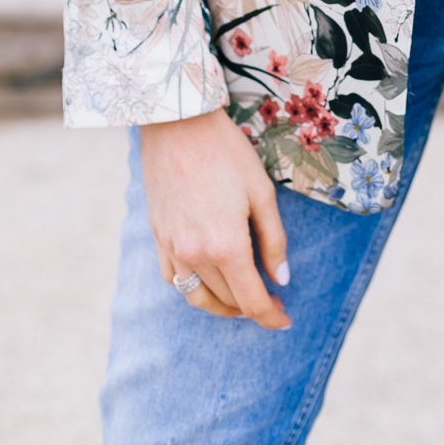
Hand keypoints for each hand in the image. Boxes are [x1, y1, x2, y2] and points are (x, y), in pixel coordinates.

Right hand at [140, 107, 291, 329]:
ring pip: (197, 297)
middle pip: (227, 300)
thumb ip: (273, 240)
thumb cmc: (227, 152)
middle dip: (252, 307)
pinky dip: (192, 289)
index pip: (251, 300)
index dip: (270, 316)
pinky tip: (207, 280)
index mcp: (226, 246)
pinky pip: (173, 279)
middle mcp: (195, 255)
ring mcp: (172, 247)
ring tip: (242, 299)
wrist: (179, 124)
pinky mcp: (158, 236)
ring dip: (222, 305)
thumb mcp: (262, 192)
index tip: (285, 320)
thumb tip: (280, 280)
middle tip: (272, 300)